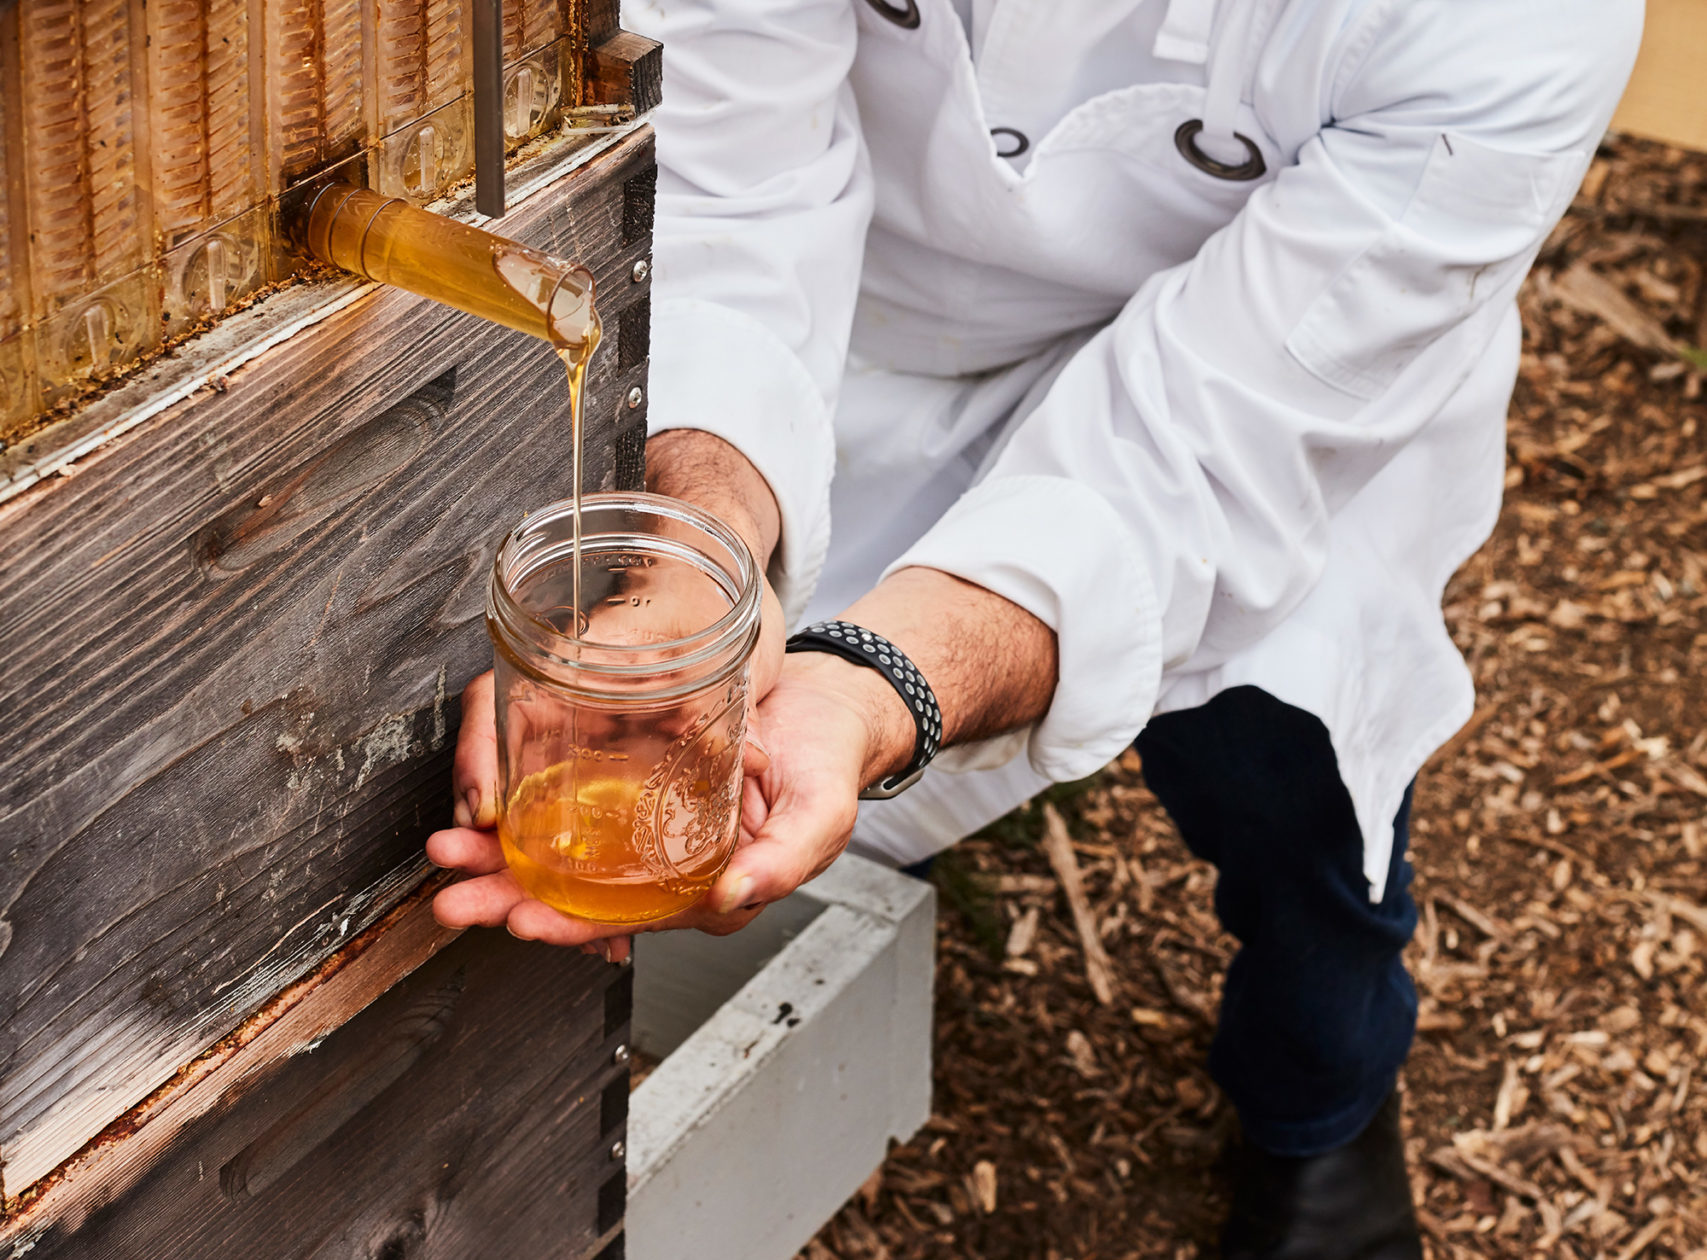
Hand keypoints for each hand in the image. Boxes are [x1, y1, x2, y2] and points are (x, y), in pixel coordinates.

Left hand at [429, 649, 910, 953]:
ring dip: (505, 859)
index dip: (570, 924)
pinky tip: (487, 813)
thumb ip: (781, 862)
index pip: (628, 920)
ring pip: (568, 860)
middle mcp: (673, 875)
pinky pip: (580, 815)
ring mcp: (653, 837)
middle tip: (451, 895)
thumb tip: (728, 897)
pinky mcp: (641, 795)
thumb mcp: (821, 815)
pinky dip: (531, 816)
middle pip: (581, 899)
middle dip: (511, 898)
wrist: (829, 708)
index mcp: (710, 895)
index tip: (516, 918)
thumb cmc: (829, 765)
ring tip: (449, 850)